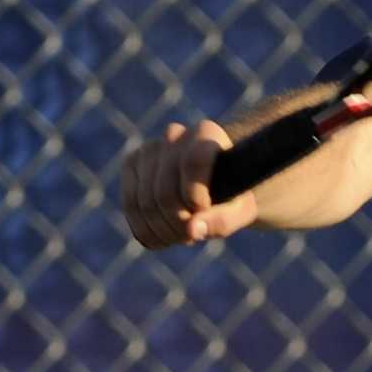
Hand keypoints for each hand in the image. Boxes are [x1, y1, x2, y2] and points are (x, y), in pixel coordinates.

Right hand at [120, 120, 253, 249]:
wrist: (211, 185)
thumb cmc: (231, 196)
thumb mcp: (242, 211)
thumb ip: (224, 219)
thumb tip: (192, 229)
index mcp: (206, 135)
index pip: (193, 162)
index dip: (195, 196)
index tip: (203, 211)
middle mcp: (174, 135)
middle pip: (164, 192)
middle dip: (178, 224)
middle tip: (192, 234)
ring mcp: (148, 149)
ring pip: (144, 203)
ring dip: (163, 232)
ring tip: (181, 234)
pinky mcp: (131, 165)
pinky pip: (130, 206)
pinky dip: (146, 231)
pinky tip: (163, 235)